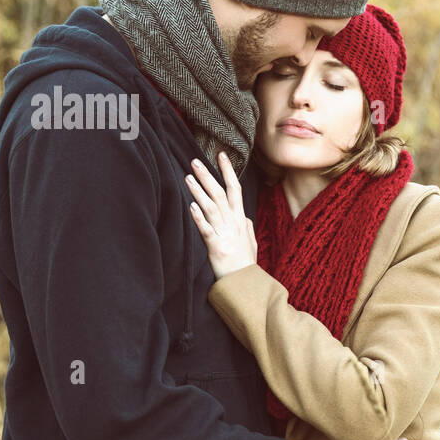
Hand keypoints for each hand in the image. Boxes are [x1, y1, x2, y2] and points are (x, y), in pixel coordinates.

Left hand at [185, 152, 256, 278]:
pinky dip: (199, 218)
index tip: (221, 155)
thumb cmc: (246, 264)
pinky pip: (207, 230)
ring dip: (199, 191)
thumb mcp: (251, 241)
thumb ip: (247, 227)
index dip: (228, 171)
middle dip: (208, 176)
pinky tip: (191, 206)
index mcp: (240, 219)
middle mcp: (233, 223)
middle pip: (220, 194)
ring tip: (188, 177)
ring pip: (211, 208)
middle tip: (195, 160)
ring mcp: (225, 234)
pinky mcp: (216, 247)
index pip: (235, 189)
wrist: (246, 284)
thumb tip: (244, 217)